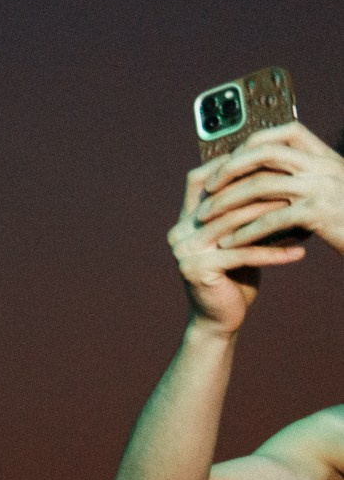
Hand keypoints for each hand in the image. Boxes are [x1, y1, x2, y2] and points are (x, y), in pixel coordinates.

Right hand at [170, 149, 307, 334]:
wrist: (218, 318)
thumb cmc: (235, 275)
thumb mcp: (236, 239)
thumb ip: (240, 213)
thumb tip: (275, 178)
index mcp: (185, 220)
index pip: (199, 180)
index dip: (229, 166)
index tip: (267, 161)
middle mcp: (179, 232)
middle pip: (223, 200)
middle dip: (261, 191)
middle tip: (294, 186)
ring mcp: (184, 250)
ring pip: (233, 225)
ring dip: (270, 218)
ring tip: (301, 215)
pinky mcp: (196, 270)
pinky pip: (241, 255)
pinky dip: (272, 254)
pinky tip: (299, 253)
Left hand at [200, 122, 343, 256]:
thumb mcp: (334, 188)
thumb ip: (307, 177)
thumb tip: (264, 176)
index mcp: (327, 157)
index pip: (286, 131)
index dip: (253, 141)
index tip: (228, 158)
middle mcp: (324, 166)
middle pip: (265, 153)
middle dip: (229, 168)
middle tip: (208, 187)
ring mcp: (322, 188)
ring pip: (260, 186)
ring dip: (227, 202)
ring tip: (206, 217)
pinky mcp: (319, 214)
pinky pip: (270, 219)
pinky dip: (245, 231)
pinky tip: (229, 242)